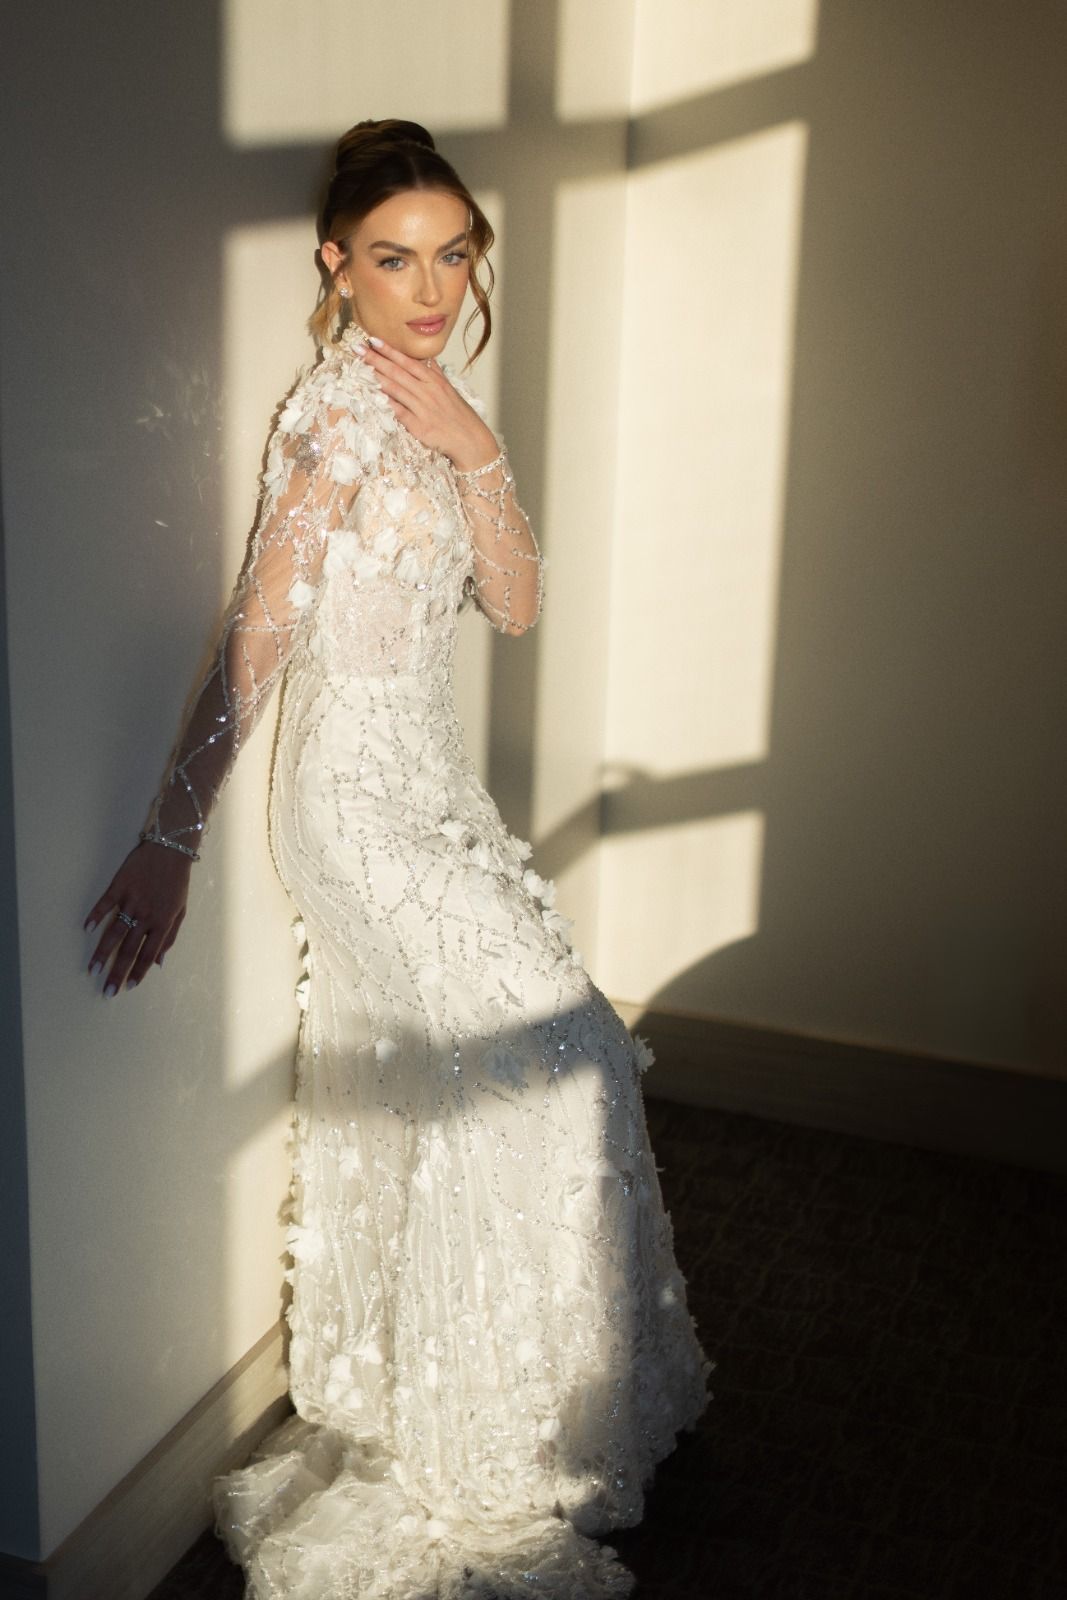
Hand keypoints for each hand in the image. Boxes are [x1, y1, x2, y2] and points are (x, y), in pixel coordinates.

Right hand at [84, 840, 191, 995]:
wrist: (171, 850)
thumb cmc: (177, 882)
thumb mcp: (181, 910)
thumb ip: (171, 937)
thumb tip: (159, 963)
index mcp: (163, 922)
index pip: (148, 954)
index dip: (139, 972)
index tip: (129, 987)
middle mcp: (146, 915)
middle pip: (128, 950)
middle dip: (117, 972)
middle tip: (107, 990)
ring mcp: (131, 901)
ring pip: (114, 932)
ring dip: (101, 953)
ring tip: (91, 969)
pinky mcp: (119, 886)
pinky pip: (104, 904)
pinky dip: (94, 917)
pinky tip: (86, 929)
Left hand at [360, 337, 499, 471]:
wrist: (470, 440)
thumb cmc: (459, 416)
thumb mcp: (450, 391)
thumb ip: (437, 375)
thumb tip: (429, 361)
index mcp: (434, 380)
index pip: (408, 361)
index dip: (389, 350)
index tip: (373, 340)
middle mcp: (427, 391)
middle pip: (397, 372)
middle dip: (375, 359)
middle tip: (357, 348)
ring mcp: (422, 408)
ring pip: (395, 388)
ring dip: (375, 377)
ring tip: (358, 367)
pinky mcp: (418, 426)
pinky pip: (398, 411)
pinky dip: (385, 402)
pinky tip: (371, 394)